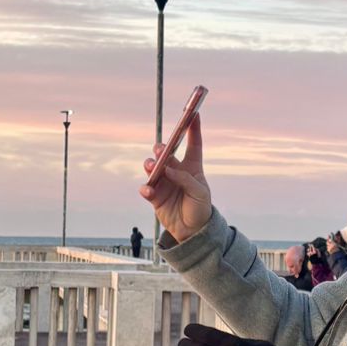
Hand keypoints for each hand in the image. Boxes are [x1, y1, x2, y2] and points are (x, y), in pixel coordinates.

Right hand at [140, 112, 212, 242]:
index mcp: (192, 168)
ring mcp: (164, 182)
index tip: (194, 114)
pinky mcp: (155, 196)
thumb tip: (169, 170)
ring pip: (153, 167)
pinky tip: (149, 190)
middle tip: (160, 150)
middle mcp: (176, 172)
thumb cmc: (200, 209)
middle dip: (161, 148)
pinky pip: (147, 187)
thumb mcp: (200, 193)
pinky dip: (146, 187)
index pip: (193, 145)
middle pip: (166, 153)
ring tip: (152, 166)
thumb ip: (186, 179)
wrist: (192, 231)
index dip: (193, 129)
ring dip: (151, 164)